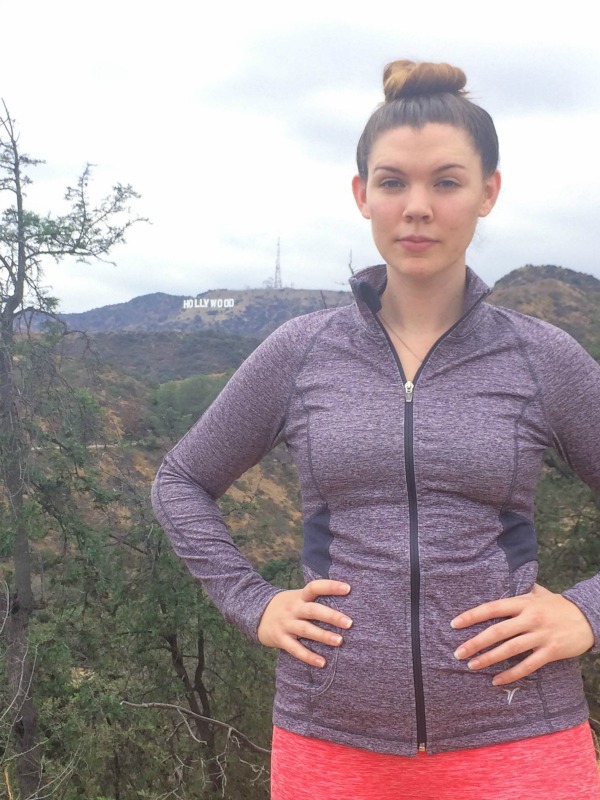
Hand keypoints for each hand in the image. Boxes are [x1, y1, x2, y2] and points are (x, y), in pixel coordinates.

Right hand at [257, 579, 351, 667]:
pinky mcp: (280, 639)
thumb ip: (314, 599)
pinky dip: (309, 656)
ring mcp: (286, 624)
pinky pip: (296, 649)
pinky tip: (322, 663)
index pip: (315, 587)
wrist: (256, 614)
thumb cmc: (286, 606)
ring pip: (306, 630)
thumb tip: (344, 601)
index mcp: (299, 596)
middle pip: (313, 610)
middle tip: (349, 622)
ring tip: (339, 641)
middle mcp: (293, 609)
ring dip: (323, 636)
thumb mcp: (297, 597)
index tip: (348, 588)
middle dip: (331, 616)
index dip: (331, 586)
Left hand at [450, 583, 593, 684]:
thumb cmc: (559, 605)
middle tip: (458, 652)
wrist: (589, 617)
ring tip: (472, 666)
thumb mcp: (539, 593)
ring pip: (509, 649)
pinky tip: (497, 680)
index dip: (472, 616)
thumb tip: (502, 584)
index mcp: (524, 602)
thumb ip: (520, 591)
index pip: (492, 608)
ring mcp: (540, 636)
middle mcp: (530, 618)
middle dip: (475, 642)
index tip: (455, 624)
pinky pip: (527, 666)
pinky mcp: (551, 652)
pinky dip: (511, 674)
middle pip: (497, 631)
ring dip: (489, 659)